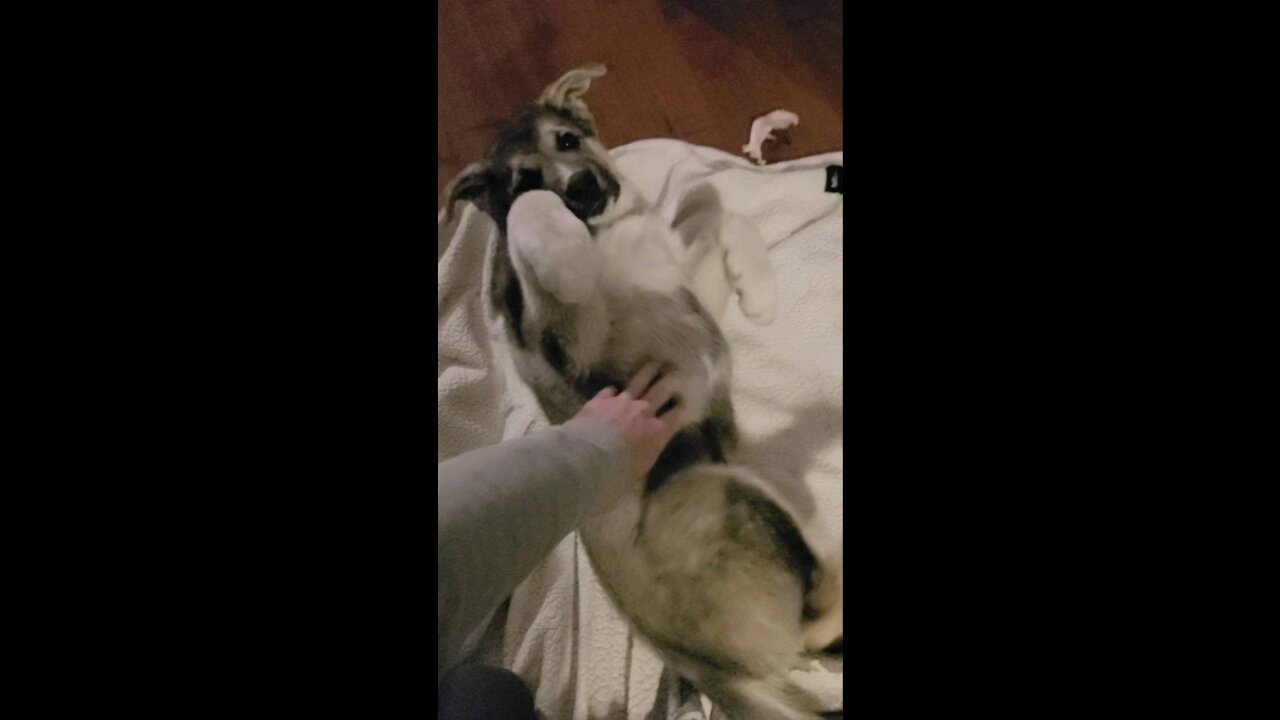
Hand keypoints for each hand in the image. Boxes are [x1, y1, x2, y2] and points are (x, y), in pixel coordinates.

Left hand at [574, 361, 686, 485]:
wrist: (590, 457)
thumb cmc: (619, 470)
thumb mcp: (641, 468)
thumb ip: (647, 453)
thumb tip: (646, 451)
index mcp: (657, 431)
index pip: (676, 416)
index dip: (682, 409)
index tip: (686, 402)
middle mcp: (643, 412)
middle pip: (661, 391)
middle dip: (670, 381)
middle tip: (675, 370)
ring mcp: (622, 402)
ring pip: (639, 382)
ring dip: (648, 372)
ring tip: (654, 363)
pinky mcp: (602, 400)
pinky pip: (610, 391)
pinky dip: (612, 392)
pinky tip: (612, 390)